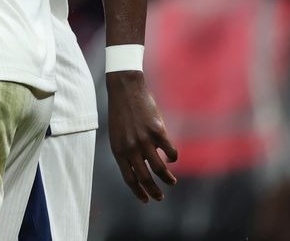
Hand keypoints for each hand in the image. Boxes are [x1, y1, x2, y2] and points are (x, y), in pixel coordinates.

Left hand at [106, 71, 178, 202]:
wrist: (125, 89)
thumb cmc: (121, 112)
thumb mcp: (117, 134)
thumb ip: (126, 151)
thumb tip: (141, 167)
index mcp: (118, 150)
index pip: (129, 178)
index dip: (138, 192)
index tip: (145, 199)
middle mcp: (130, 148)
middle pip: (145, 178)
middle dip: (153, 191)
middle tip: (160, 197)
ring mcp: (144, 140)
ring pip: (160, 169)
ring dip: (167, 179)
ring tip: (171, 182)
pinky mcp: (158, 131)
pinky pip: (170, 152)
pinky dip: (172, 158)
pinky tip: (171, 158)